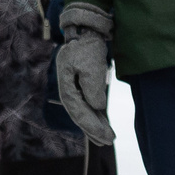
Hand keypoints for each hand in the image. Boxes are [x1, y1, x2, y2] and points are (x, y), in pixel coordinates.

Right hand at [54, 1, 115, 144]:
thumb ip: (92, 87)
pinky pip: (90, 105)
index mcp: (66, 86)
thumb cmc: (87, 47)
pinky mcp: (84, 87)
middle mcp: (69, 90)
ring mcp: (75, 89)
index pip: (78, 111)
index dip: (91, 126)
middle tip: (108, 141)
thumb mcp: (90, 64)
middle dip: (94, 130)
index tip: (105, 136)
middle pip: (80, 115)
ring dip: (95, 125)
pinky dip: (97, 116)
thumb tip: (97, 106)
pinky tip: (104, 125)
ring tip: (108, 138)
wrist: (86, 32)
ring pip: (85, 112)